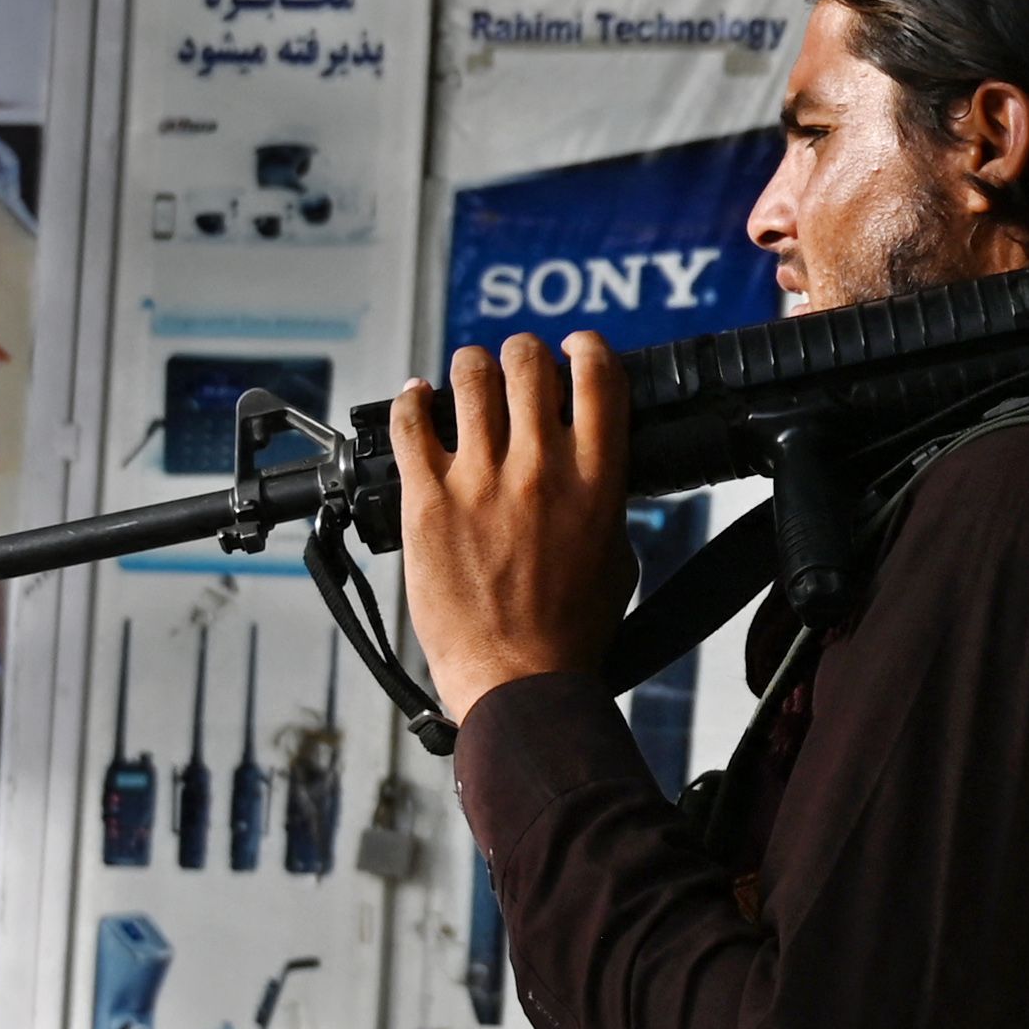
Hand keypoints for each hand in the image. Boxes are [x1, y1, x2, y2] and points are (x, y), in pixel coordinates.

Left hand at [390, 330, 632, 723]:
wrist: (520, 681)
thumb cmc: (572, 631)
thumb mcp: (618, 554)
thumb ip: (605, 498)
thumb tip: (592, 463)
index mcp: (597, 480)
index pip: (598, 376)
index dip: (585, 348)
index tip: (574, 350)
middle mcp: (540, 470)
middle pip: (529, 363)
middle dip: (522, 353)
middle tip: (515, 366)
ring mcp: (480, 482)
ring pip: (471, 377)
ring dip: (471, 368)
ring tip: (467, 377)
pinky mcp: (428, 502)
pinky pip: (410, 424)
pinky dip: (412, 400)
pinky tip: (417, 397)